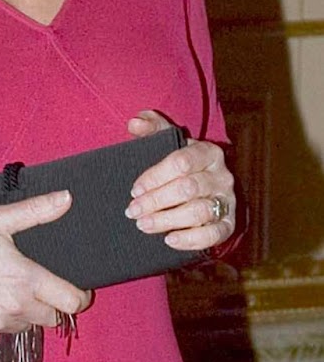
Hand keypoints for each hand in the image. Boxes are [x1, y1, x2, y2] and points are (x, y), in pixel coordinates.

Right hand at [0, 188, 90, 340]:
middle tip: (38, 285)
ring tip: (10, 289)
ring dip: (28, 312)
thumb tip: (65, 199)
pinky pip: (4, 330)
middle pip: (54, 318)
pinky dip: (3, 319)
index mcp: (25, 280)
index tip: (76, 289)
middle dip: (52, 304)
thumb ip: (35, 211)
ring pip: (29, 326)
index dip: (79, 296)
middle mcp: (15, 307)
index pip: (71, 303)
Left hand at [124, 109, 235, 251]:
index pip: (182, 162)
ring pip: (199, 211)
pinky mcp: (228, 224)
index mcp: (207, 152)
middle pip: (188, 188)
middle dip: (156, 201)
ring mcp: (227, 201)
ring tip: (143, 225)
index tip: (134, 189)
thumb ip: (152, 128)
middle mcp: (221, 176)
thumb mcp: (166, 143)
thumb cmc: (178, 164)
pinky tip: (169, 240)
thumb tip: (135, 121)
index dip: (155, 176)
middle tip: (132, 211)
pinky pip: (214, 234)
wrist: (199, 191)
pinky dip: (191, 239)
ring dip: (168, 220)